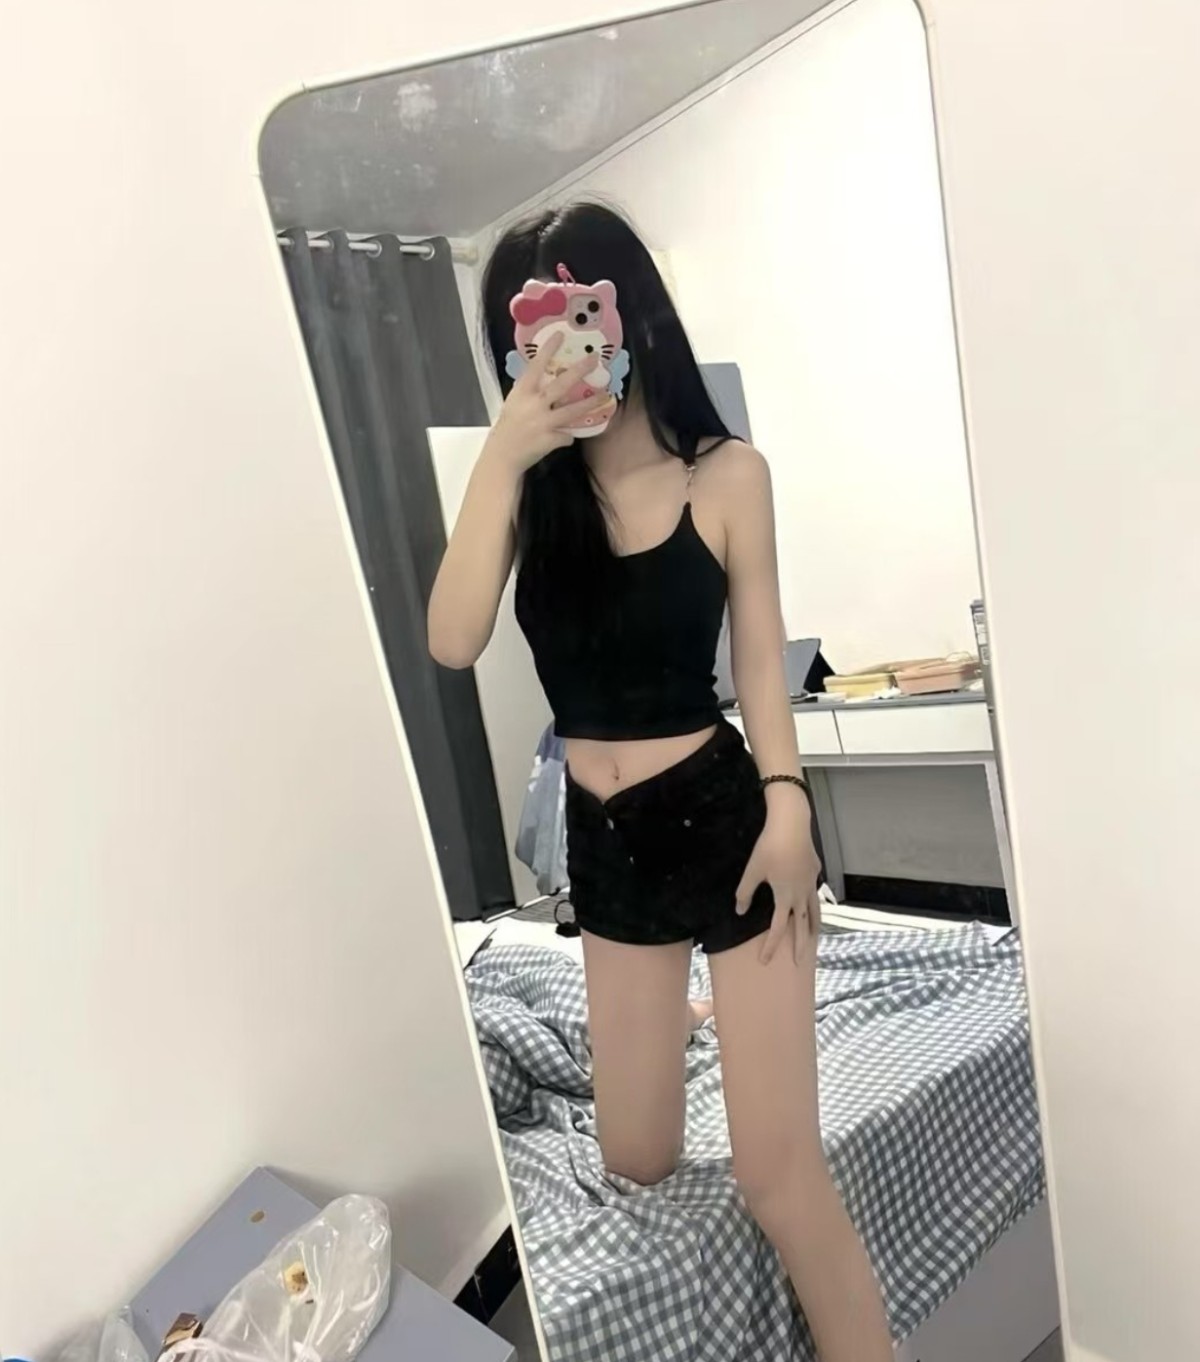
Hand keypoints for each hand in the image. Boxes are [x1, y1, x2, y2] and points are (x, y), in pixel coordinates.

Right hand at [484, 333, 612, 471]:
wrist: (502, 456)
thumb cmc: (508, 427)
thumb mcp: (514, 403)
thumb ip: (529, 392)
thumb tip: (545, 379)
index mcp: (522, 392)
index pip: (535, 366)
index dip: (548, 350)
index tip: (560, 335)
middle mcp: (533, 405)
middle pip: (561, 384)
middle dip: (579, 370)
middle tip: (594, 360)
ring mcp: (543, 422)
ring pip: (572, 410)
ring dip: (590, 403)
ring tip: (606, 396)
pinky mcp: (550, 439)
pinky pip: (567, 435)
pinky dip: (568, 435)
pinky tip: (566, 436)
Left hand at [734, 790, 821, 964]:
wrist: (792, 824)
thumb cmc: (769, 847)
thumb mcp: (752, 871)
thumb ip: (745, 893)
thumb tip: (740, 911)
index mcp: (785, 897)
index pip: (778, 928)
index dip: (771, 946)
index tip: (765, 961)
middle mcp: (802, 894)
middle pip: (803, 926)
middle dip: (800, 946)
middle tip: (799, 962)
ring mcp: (811, 882)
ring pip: (815, 910)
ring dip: (813, 927)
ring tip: (813, 938)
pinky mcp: (815, 869)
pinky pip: (816, 892)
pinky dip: (815, 903)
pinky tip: (811, 901)